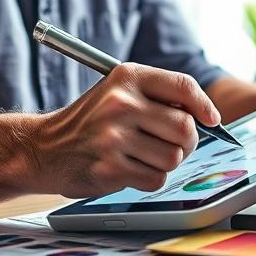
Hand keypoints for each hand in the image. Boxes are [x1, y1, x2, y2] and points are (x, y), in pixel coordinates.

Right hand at [31, 63, 219, 197]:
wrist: (44, 149)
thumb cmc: (90, 121)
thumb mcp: (117, 92)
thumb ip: (156, 96)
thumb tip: (205, 115)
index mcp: (127, 77)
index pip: (183, 86)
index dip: (204, 105)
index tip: (211, 119)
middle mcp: (121, 103)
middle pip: (185, 127)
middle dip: (186, 141)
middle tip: (171, 143)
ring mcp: (114, 137)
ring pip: (174, 156)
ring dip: (166, 162)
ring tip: (144, 155)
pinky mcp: (111, 168)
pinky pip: (156, 179)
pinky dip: (150, 178)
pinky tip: (129, 168)